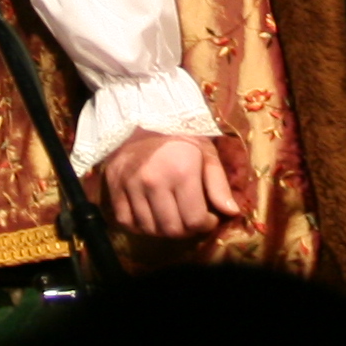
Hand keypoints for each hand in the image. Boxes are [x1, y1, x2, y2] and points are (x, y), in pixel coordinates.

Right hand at [95, 128, 238, 240]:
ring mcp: (131, 186)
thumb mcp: (205, 152)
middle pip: (172, 229)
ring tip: (173, 216)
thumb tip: (232, 213)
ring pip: (150, 229)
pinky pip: (127, 223)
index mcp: (181, 171)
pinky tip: (152, 216)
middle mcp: (153, 182)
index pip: (194, 220)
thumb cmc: (178, 135)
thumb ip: (218, 184)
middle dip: (187, 230)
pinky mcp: (114, 188)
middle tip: (191, 218)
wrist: (140, 116)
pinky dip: (141, 226)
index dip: (206, 225)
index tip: (209, 217)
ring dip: (165, 230)